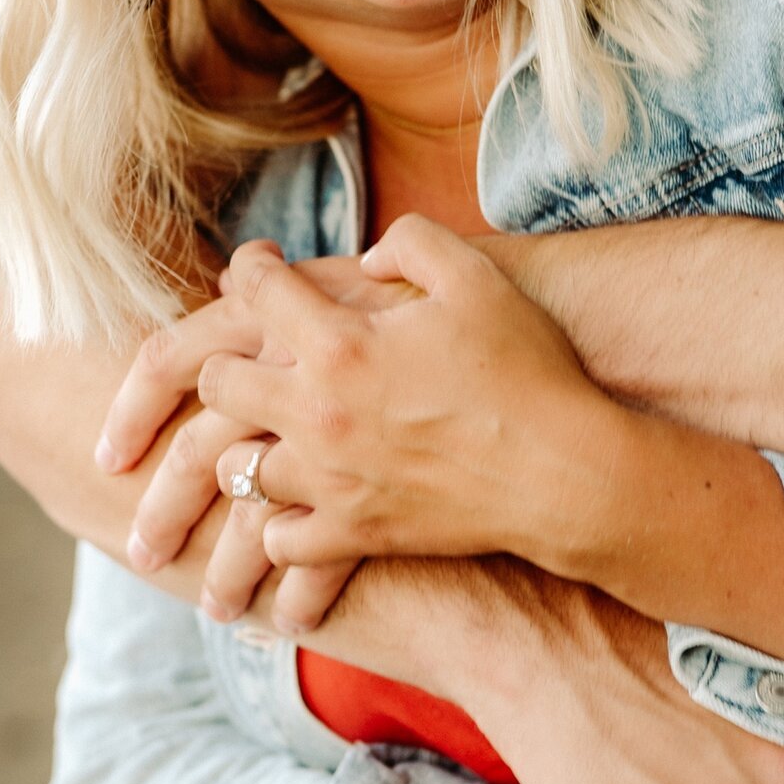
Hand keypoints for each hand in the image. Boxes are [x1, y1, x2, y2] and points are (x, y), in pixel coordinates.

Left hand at [194, 221, 615, 571]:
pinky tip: (291, 514)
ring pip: (234, 468)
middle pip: (217, 382)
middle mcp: (317, 411)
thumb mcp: (475, 277)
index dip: (252, 266)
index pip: (254, 289)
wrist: (567, 472)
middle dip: (223, 361)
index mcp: (339, 342)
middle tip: (248, 358)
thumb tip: (365, 259)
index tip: (261, 266)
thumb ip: (410, 243)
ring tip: (262, 439)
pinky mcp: (354, 532)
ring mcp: (330, 479)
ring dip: (242, 448)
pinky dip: (278, 528)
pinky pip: (281, 540)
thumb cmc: (527, 368)